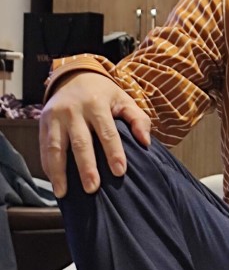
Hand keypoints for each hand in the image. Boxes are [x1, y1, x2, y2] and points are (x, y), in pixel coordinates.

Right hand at [39, 71, 150, 197]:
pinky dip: (47, 166)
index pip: (107, 132)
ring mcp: (55, 116)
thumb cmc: (104, 94)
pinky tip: (54, 182)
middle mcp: (73, 110)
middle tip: (92, 188)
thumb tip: (146, 142)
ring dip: (59, 172)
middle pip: (80, 142)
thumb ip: (138, 119)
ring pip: (55, 147)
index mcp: (96, 104)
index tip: (119, 172)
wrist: (74, 77)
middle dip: (86, 167)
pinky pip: (43, 147)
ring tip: (63, 193)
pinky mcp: (42, 123)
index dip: (114, 152)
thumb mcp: (124, 100)